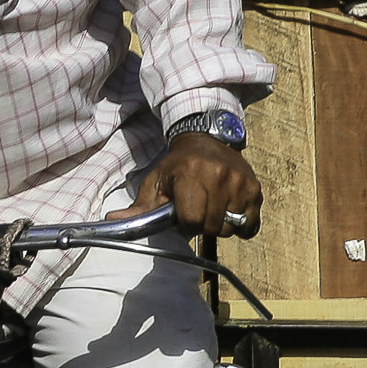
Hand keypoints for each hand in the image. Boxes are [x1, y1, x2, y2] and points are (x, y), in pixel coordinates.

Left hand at [107, 133, 261, 237]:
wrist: (208, 140)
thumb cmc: (177, 166)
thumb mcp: (155, 182)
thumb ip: (138, 208)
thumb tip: (112, 222)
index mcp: (190, 173)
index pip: (192, 221)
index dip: (185, 225)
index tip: (182, 216)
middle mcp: (218, 175)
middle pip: (212, 227)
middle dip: (202, 225)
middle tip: (197, 210)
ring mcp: (240, 181)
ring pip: (231, 227)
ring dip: (220, 224)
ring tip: (212, 207)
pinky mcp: (255, 188)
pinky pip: (249, 225)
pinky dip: (239, 223)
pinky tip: (228, 209)